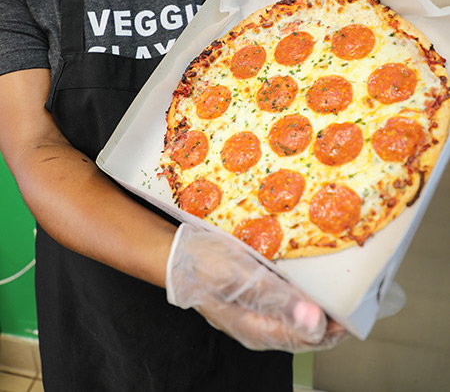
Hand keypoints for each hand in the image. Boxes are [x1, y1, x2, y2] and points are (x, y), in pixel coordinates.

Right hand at [166, 223, 345, 351]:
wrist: (176, 255)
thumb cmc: (205, 265)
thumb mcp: (242, 279)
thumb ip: (278, 300)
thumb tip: (316, 322)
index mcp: (262, 330)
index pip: (314, 338)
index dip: (340, 324)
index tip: (359, 300)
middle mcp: (263, 328)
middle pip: (310, 329)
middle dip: (334, 312)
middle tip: (355, 284)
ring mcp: (258, 314)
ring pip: (300, 314)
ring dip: (321, 299)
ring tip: (340, 276)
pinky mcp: (254, 298)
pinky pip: (288, 300)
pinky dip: (304, 289)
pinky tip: (310, 271)